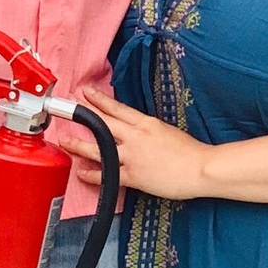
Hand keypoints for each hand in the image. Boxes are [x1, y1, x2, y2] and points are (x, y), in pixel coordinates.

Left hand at [60, 87, 210, 200]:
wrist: (201, 168)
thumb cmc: (191, 152)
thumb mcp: (168, 131)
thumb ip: (150, 130)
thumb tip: (139, 131)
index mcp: (147, 124)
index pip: (117, 108)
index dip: (99, 100)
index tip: (86, 92)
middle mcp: (136, 137)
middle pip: (103, 123)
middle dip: (83, 114)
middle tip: (67, 107)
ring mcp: (132, 156)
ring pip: (98, 148)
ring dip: (79, 144)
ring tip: (66, 140)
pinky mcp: (133, 175)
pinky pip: (107, 175)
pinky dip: (93, 175)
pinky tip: (82, 173)